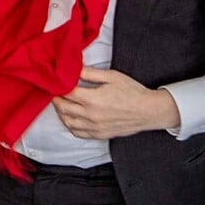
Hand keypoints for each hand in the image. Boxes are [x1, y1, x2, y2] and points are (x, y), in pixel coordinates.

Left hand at [51, 68, 180, 140]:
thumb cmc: (132, 92)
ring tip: (62, 105)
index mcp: (92, 99)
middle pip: (63, 108)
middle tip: (56, 93)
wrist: (148, 111)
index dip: (59, 87)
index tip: (56, 83)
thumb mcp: (112, 76)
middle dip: (57, 99)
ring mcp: (94, 127)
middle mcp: (90, 115)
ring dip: (61, 113)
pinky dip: (70, 126)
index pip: (66, 93)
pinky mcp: (99, 135)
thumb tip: (75, 70)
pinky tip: (71, 119)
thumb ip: (91, 74)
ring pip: (68, 122)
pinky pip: (78, 133)